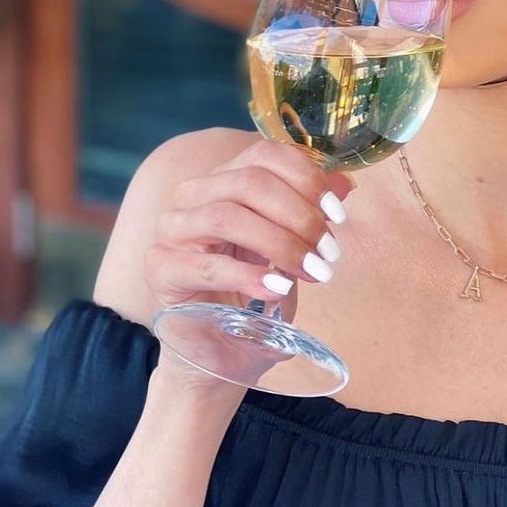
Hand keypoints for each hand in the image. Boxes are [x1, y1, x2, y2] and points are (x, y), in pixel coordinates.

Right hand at [145, 137, 356, 320]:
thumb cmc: (255, 298)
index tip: (337, 213)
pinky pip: (208, 265)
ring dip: (280, 243)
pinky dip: (249, 276)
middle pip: (249, 182)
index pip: (264, 154)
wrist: (220, 352)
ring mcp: (172, 230)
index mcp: (225, 181)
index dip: (306, 178)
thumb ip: (310, 214)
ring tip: (313, 271)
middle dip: (299, 215)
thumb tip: (345, 183)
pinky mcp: (161, 269)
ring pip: (227, 216)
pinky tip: (279, 290)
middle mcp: (193, 197)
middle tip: (329, 251)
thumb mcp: (291, 251)